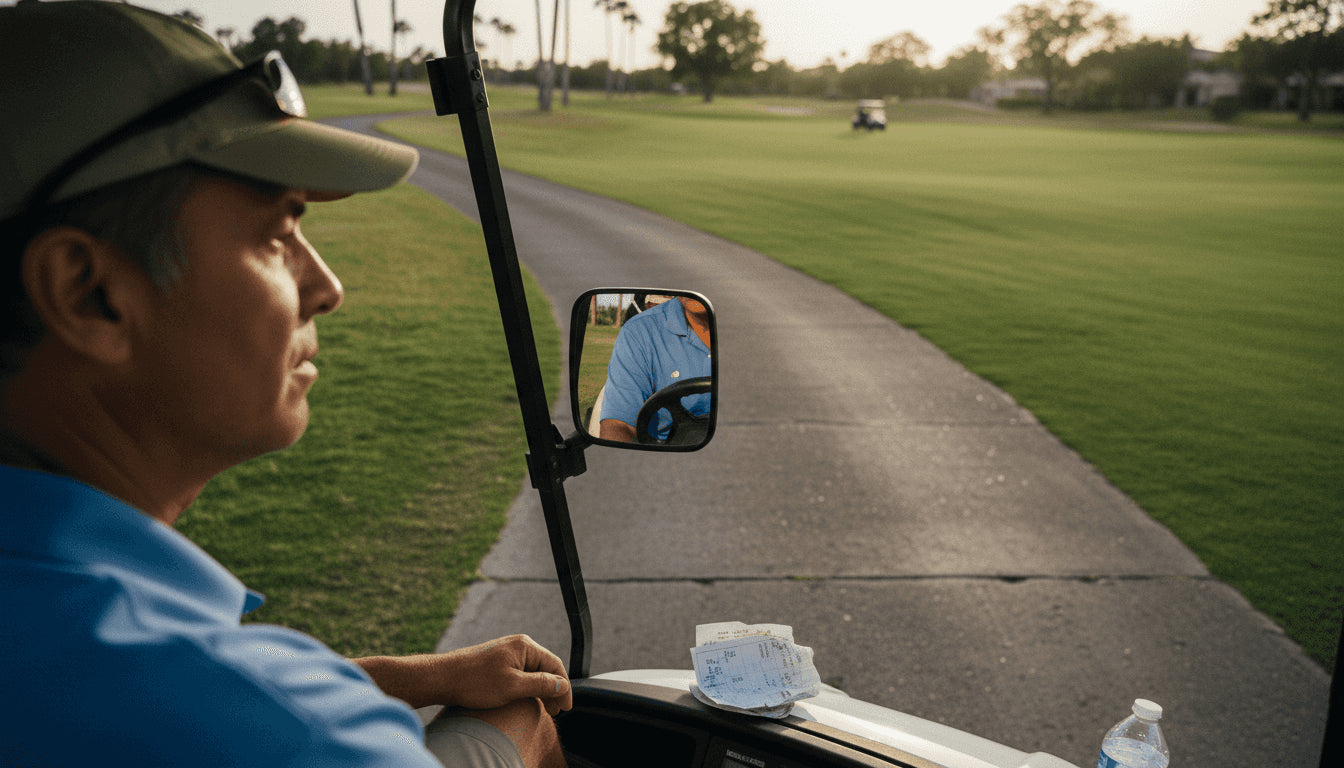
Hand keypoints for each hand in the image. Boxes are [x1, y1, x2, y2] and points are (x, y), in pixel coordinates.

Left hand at [439, 634, 573, 715]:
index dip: (564, 687)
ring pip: (533, 672)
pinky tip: (527, 699)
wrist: (443, 677)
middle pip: (545, 668)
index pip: (555, 665)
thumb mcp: (513, 686)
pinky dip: (528, 687)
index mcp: (525, 646)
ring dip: (541, 690)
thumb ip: (541, 684)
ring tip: (544, 708)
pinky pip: (521, 673)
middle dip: (553, 690)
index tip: (566, 707)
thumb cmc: (475, 681)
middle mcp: (518, 646)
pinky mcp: (498, 662)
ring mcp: (507, 653)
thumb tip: (563, 685)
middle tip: (556, 711)